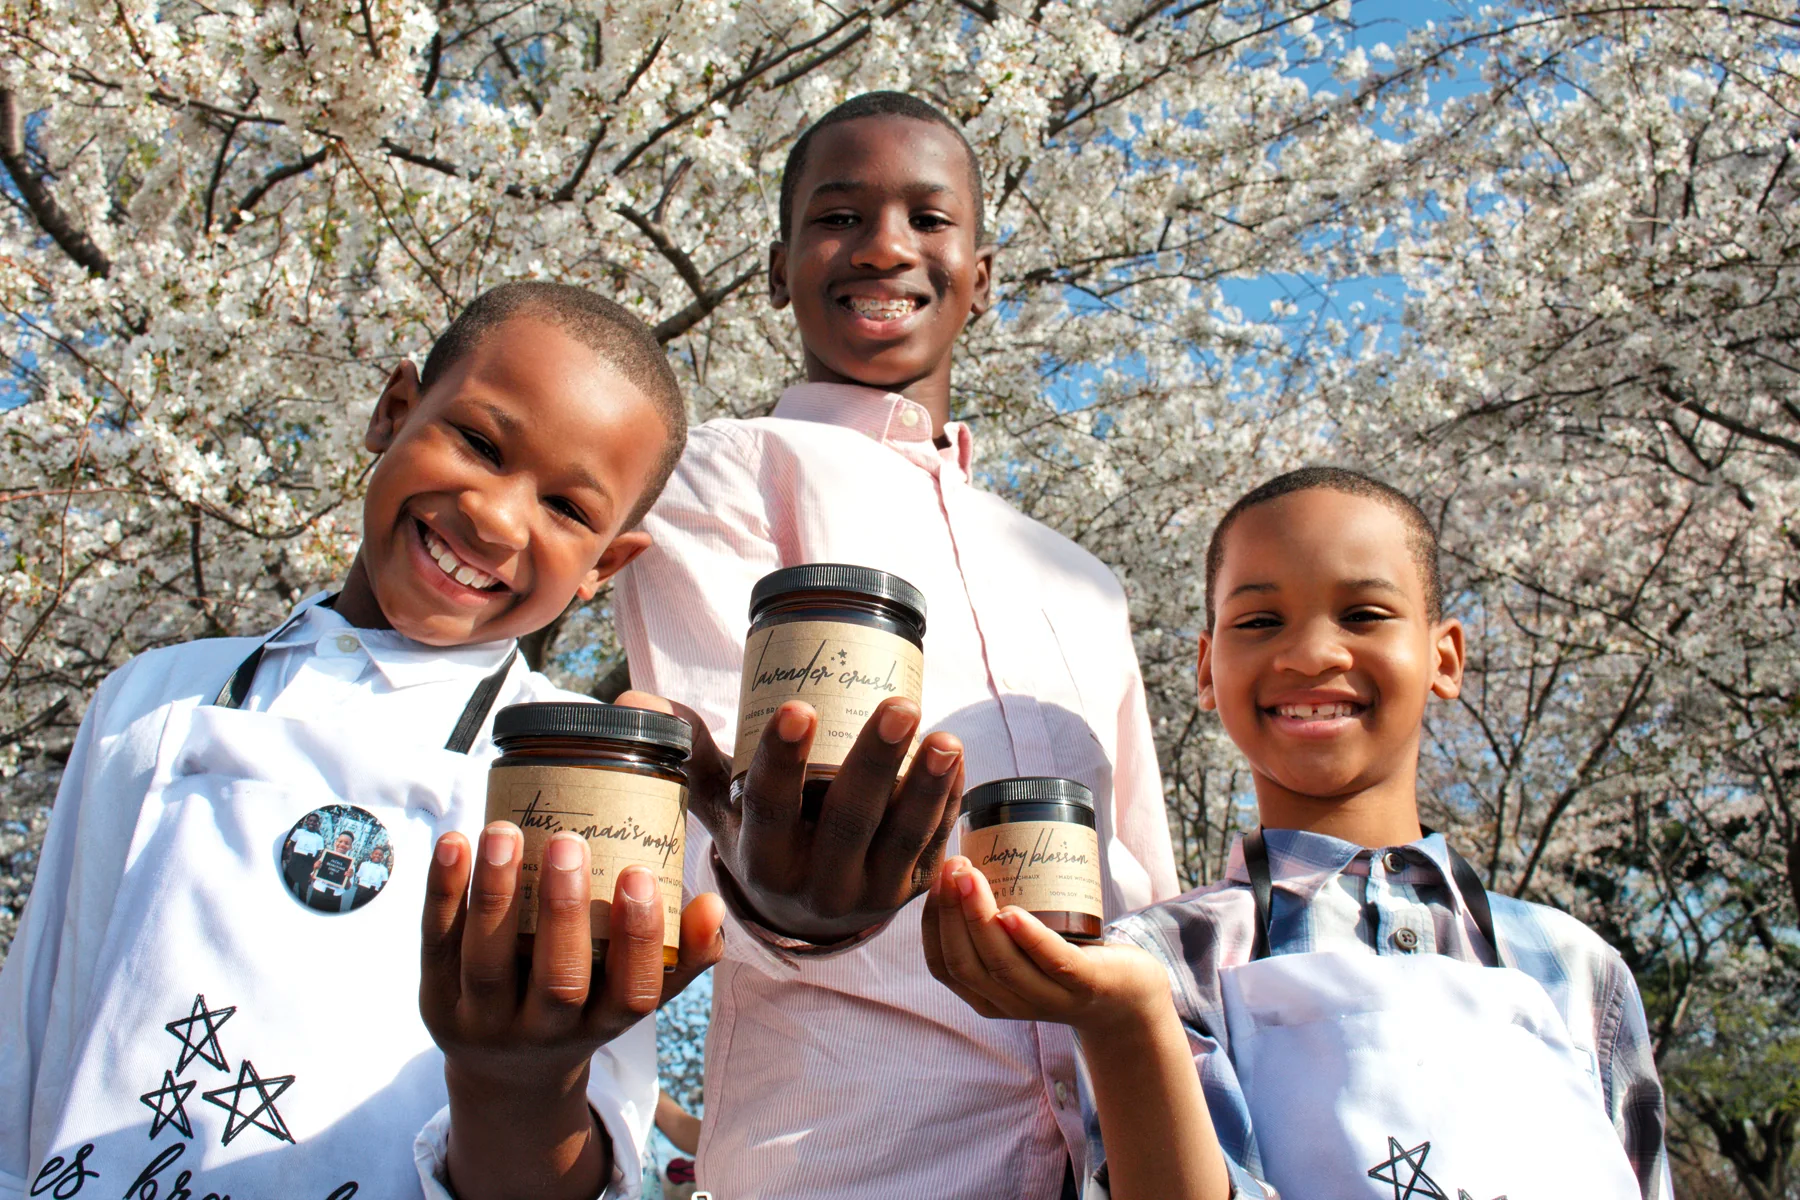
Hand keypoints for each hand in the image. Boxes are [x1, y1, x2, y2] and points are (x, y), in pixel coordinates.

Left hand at [420, 823, 725, 1199]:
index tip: (638, 875)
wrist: (505, 1071)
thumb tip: (712, 903)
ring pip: (487, 964)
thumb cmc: (585, 1006)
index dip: (637, 939)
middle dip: (564, 913)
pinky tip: (454, 842)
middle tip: (571, 841)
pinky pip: (436, 945)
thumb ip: (681, 954)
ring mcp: (483, 1020)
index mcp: (601, 1026)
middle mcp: (542, 1033)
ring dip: (495, 894)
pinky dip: (441, 893)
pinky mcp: (435, 998)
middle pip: (557, 983)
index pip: (629, 994)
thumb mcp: (632, 994)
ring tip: (504, 831)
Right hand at [616, 689, 964, 943]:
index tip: (797, 707)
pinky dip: (947, 804)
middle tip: (899, 705)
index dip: (783, 761)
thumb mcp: (718, 804)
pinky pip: (934, 847)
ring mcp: (869, 893)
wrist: (803, 911)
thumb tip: (631, 703)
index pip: (771, 808)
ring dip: (927, 787)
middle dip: (876, 763)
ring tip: (945, 737)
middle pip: (849, 823)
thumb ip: (688, 751)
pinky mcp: (912, 892)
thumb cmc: (757, 835)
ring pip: (901, 840)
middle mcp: (816, 886)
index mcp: (762, 861)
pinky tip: (957, 763)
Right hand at [922, 855, 1166, 1037]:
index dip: (933, 922)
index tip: (937, 879)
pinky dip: (1030, 937)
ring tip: (971, 875)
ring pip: (1002, 964)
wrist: (1130, 995)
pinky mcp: (1086, 985)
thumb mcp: (1022, 947)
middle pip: (966, 963)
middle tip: (954, 865)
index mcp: (987, 995)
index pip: (943, 966)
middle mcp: (1011, 1003)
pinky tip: (1012, 912)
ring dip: (979, 916)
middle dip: (952, 911)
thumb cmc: (1068, 957)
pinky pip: (1053, 963)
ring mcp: (1050, 999)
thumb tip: (966, 856)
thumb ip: (994, 918)